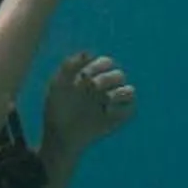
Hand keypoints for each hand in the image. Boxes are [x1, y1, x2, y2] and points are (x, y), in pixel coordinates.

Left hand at [40, 50, 136, 166]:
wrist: (58, 134)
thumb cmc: (56, 108)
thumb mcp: (57, 84)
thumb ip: (69, 66)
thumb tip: (88, 52)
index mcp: (94, 77)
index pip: (106, 62)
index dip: (98, 65)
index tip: (83, 76)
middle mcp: (105, 88)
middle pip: (119, 75)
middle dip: (106, 79)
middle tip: (91, 87)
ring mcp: (112, 103)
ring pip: (130, 91)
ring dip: (120, 92)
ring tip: (106, 100)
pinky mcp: (116, 119)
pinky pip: (130, 110)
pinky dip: (122, 109)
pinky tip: (106, 112)